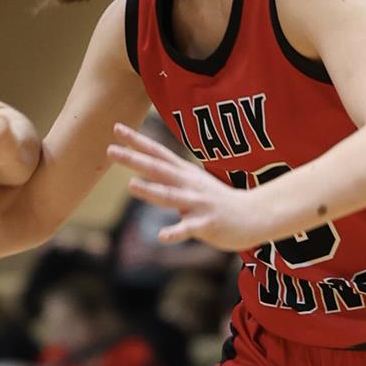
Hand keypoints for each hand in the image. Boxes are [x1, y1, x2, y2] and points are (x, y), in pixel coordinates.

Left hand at [107, 124, 273, 252]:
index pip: (157, 152)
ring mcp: (198, 204)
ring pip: (170, 197)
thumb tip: (145, 172)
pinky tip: (161, 237)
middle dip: (134, 159)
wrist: (255, 215)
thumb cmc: (218, 200)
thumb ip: (170, 177)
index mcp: (185, 173)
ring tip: (131, 185)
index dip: (137, 141)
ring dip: (151, 191)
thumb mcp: (193, 183)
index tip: (116, 128)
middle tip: (110, 150)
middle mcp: (189, 184)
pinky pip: (188, 230)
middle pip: (158, 169)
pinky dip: (174, 233)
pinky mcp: (206, 224)